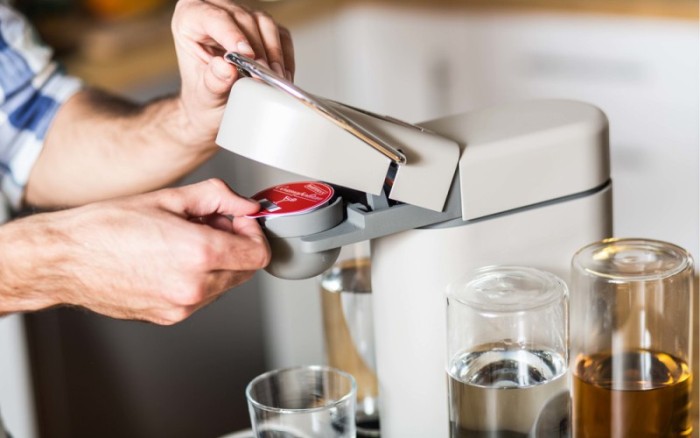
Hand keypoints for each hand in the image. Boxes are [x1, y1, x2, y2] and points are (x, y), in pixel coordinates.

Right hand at [0, 179, 270, 323]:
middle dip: (236, 245)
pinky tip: (171, 259)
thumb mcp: (168, 198)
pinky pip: (200, 297)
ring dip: (217, 262)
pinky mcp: (167, 317)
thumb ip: (218, 198)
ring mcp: (181, 307)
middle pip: (245, 271)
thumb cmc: (105, 227)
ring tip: (183, 241)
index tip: (238, 221)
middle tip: (210, 225)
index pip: (258, 253)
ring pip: (224, 285)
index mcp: (198, 254)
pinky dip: (198, 278)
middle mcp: (194, 286)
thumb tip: (246, 206)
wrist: (64, 259)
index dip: (253, 232)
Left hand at [172, 0, 294, 147]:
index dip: (231, 33)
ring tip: (273, 78)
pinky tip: (279, 76)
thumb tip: (225, 67)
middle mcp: (215, 12)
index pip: (212, 17)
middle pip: (243, 18)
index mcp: (189, 20)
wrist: (215, 109)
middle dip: (257, 49)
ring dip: (274, 53)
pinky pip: (281, 35)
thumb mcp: (204, 96)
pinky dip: (284, 56)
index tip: (247, 55)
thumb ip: (213, 82)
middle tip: (263, 76)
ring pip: (265, 24)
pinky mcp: (263, 30)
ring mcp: (242, 19)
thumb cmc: (203, 99)